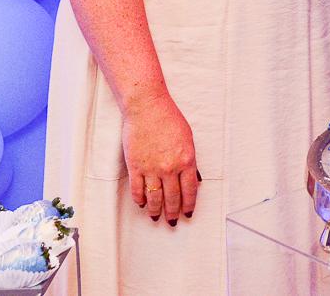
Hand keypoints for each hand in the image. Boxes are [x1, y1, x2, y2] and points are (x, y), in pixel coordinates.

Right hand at [122, 93, 199, 225]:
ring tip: (156, 216)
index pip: (190, 190)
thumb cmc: (169, 119)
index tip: (187, 213)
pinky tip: (141, 204)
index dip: (189, 204)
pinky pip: (137, 189)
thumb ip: (190, 160)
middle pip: (172, 197)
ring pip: (154, 197)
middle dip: (173, 212)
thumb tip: (194, 179)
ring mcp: (151, 168)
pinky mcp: (135, 166)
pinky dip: (139, 199)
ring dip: (155, 210)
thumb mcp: (188, 139)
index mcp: (186, 160)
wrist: (147, 108)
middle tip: (172, 221)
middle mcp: (170, 168)